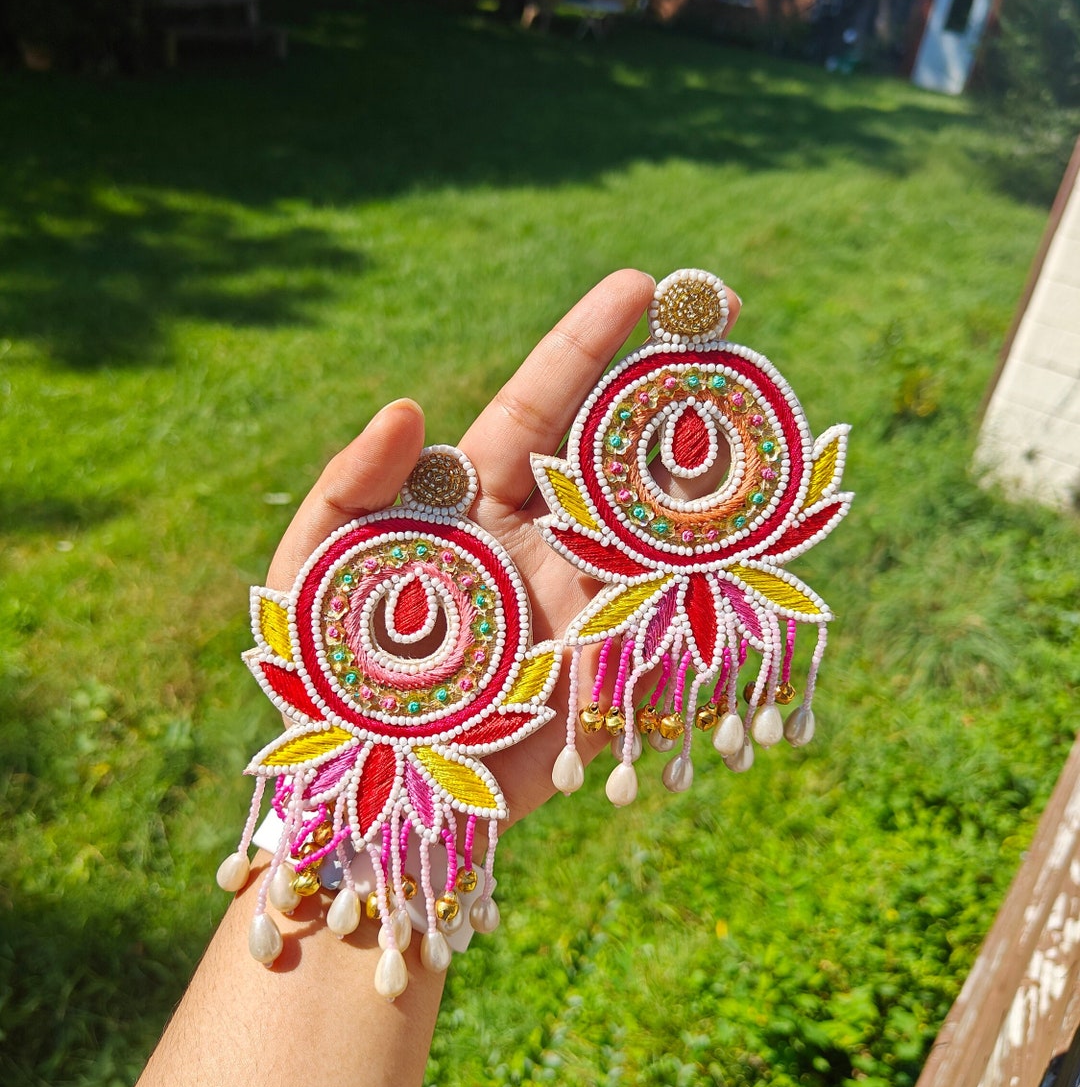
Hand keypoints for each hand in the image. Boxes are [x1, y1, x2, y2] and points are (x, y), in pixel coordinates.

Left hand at [266, 268, 741, 823]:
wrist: (370, 799)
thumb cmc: (324, 678)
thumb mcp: (308, 574)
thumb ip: (348, 488)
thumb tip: (408, 407)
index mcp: (472, 500)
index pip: (540, 406)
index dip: (588, 347)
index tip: (642, 288)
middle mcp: (540, 539)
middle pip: (617, 447)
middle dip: (674, 383)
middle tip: (730, 317)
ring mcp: (583, 602)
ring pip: (660, 520)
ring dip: (712, 464)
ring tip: (766, 410)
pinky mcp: (612, 674)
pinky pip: (672, 618)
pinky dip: (722, 578)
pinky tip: (770, 532)